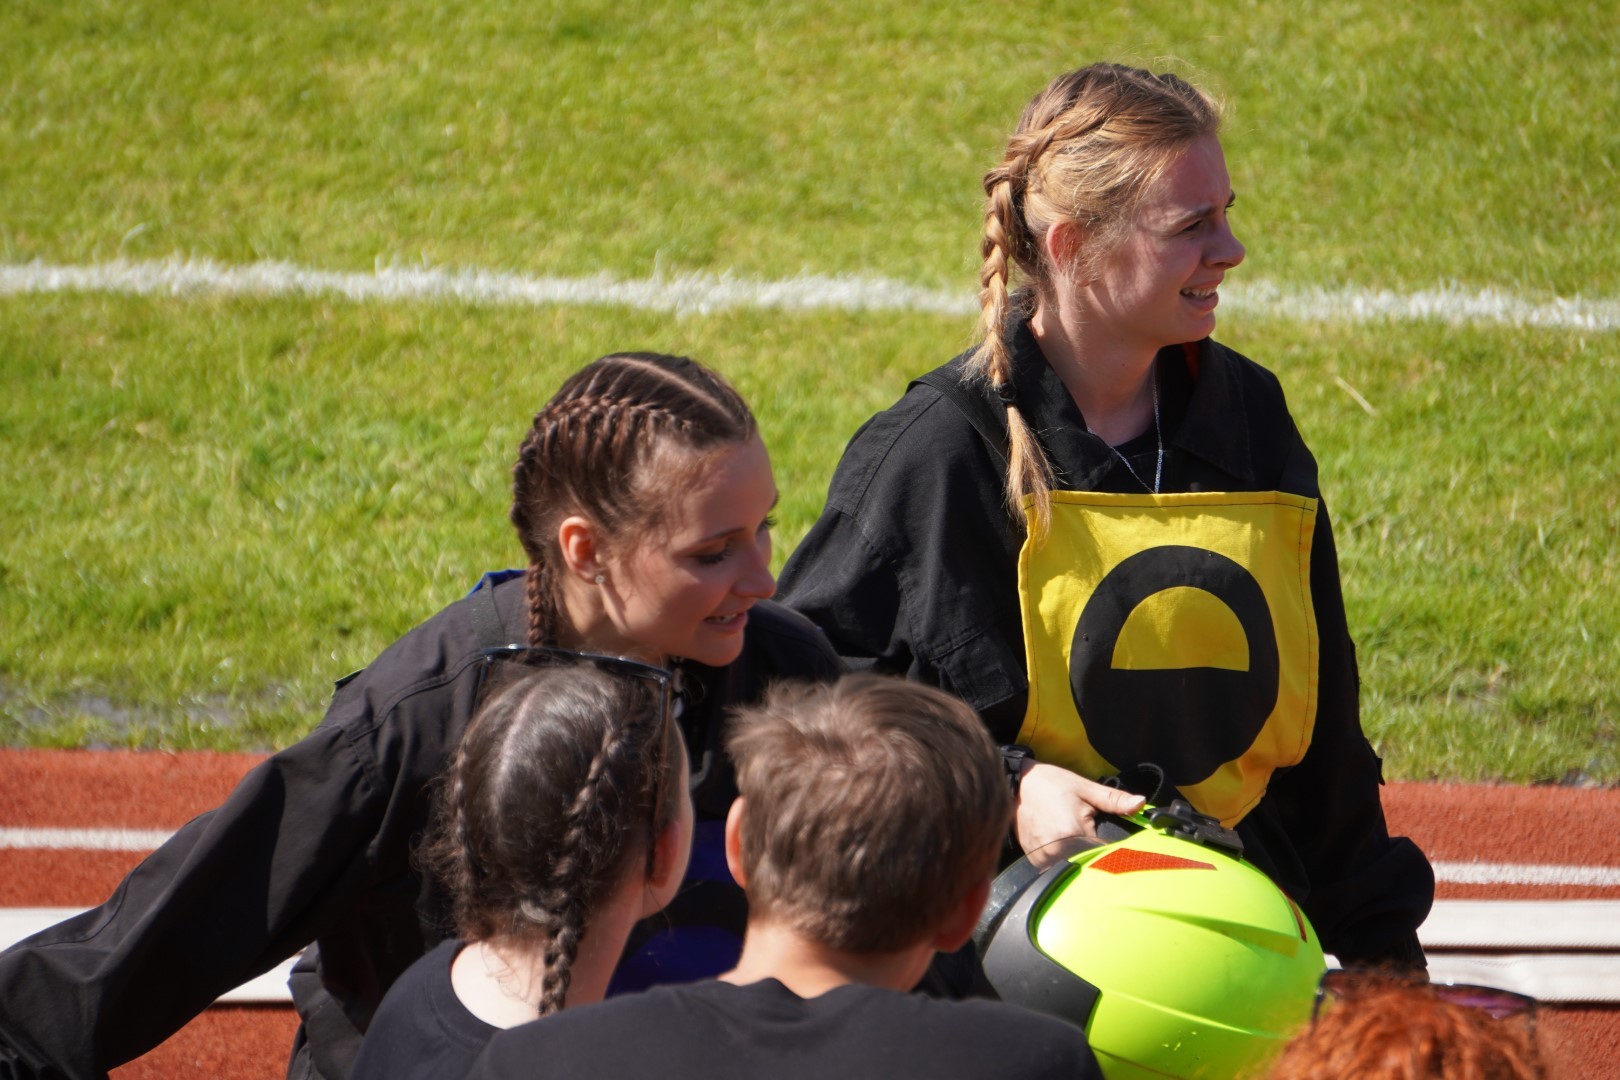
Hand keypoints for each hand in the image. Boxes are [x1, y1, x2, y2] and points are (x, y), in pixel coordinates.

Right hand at [1014, 762, 1146, 858]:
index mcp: (1072, 832)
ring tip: (1075, 841)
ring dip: (1079, 860)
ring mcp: (1042, 858)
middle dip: (1097, 856)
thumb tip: (1141, 803)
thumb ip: (1113, 800)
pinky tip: (1063, 846)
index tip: (1118, 847)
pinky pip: (1055, 868)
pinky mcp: (1034, 860)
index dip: (1114, 852)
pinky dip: (1063, 861)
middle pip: (1087, 864)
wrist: (1016, 784)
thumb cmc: (1050, 784)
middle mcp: (1056, 850)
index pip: (1104, 855)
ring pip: (1071, 869)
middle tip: (1094, 839)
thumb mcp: (1084, 788)